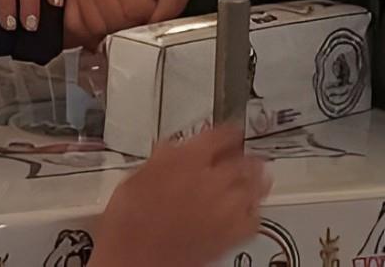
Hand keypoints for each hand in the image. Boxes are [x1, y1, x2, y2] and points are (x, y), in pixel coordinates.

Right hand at [89, 126, 270, 266]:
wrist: (133, 259)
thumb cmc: (129, 222)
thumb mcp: (137, 176)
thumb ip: (162, 158)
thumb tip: (172, 150)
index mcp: (188, 160)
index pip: (222, 136)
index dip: (229, 131)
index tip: (231, 132)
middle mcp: (211, 181)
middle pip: (242, 159)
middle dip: (242, 155)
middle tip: (241, 153)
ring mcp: (224, 210)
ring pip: (254, 186)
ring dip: (255, 178)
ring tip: (254, 174)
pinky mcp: (230, 237)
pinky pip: (254, 219)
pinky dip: (253, 211)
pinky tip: (248, 209)